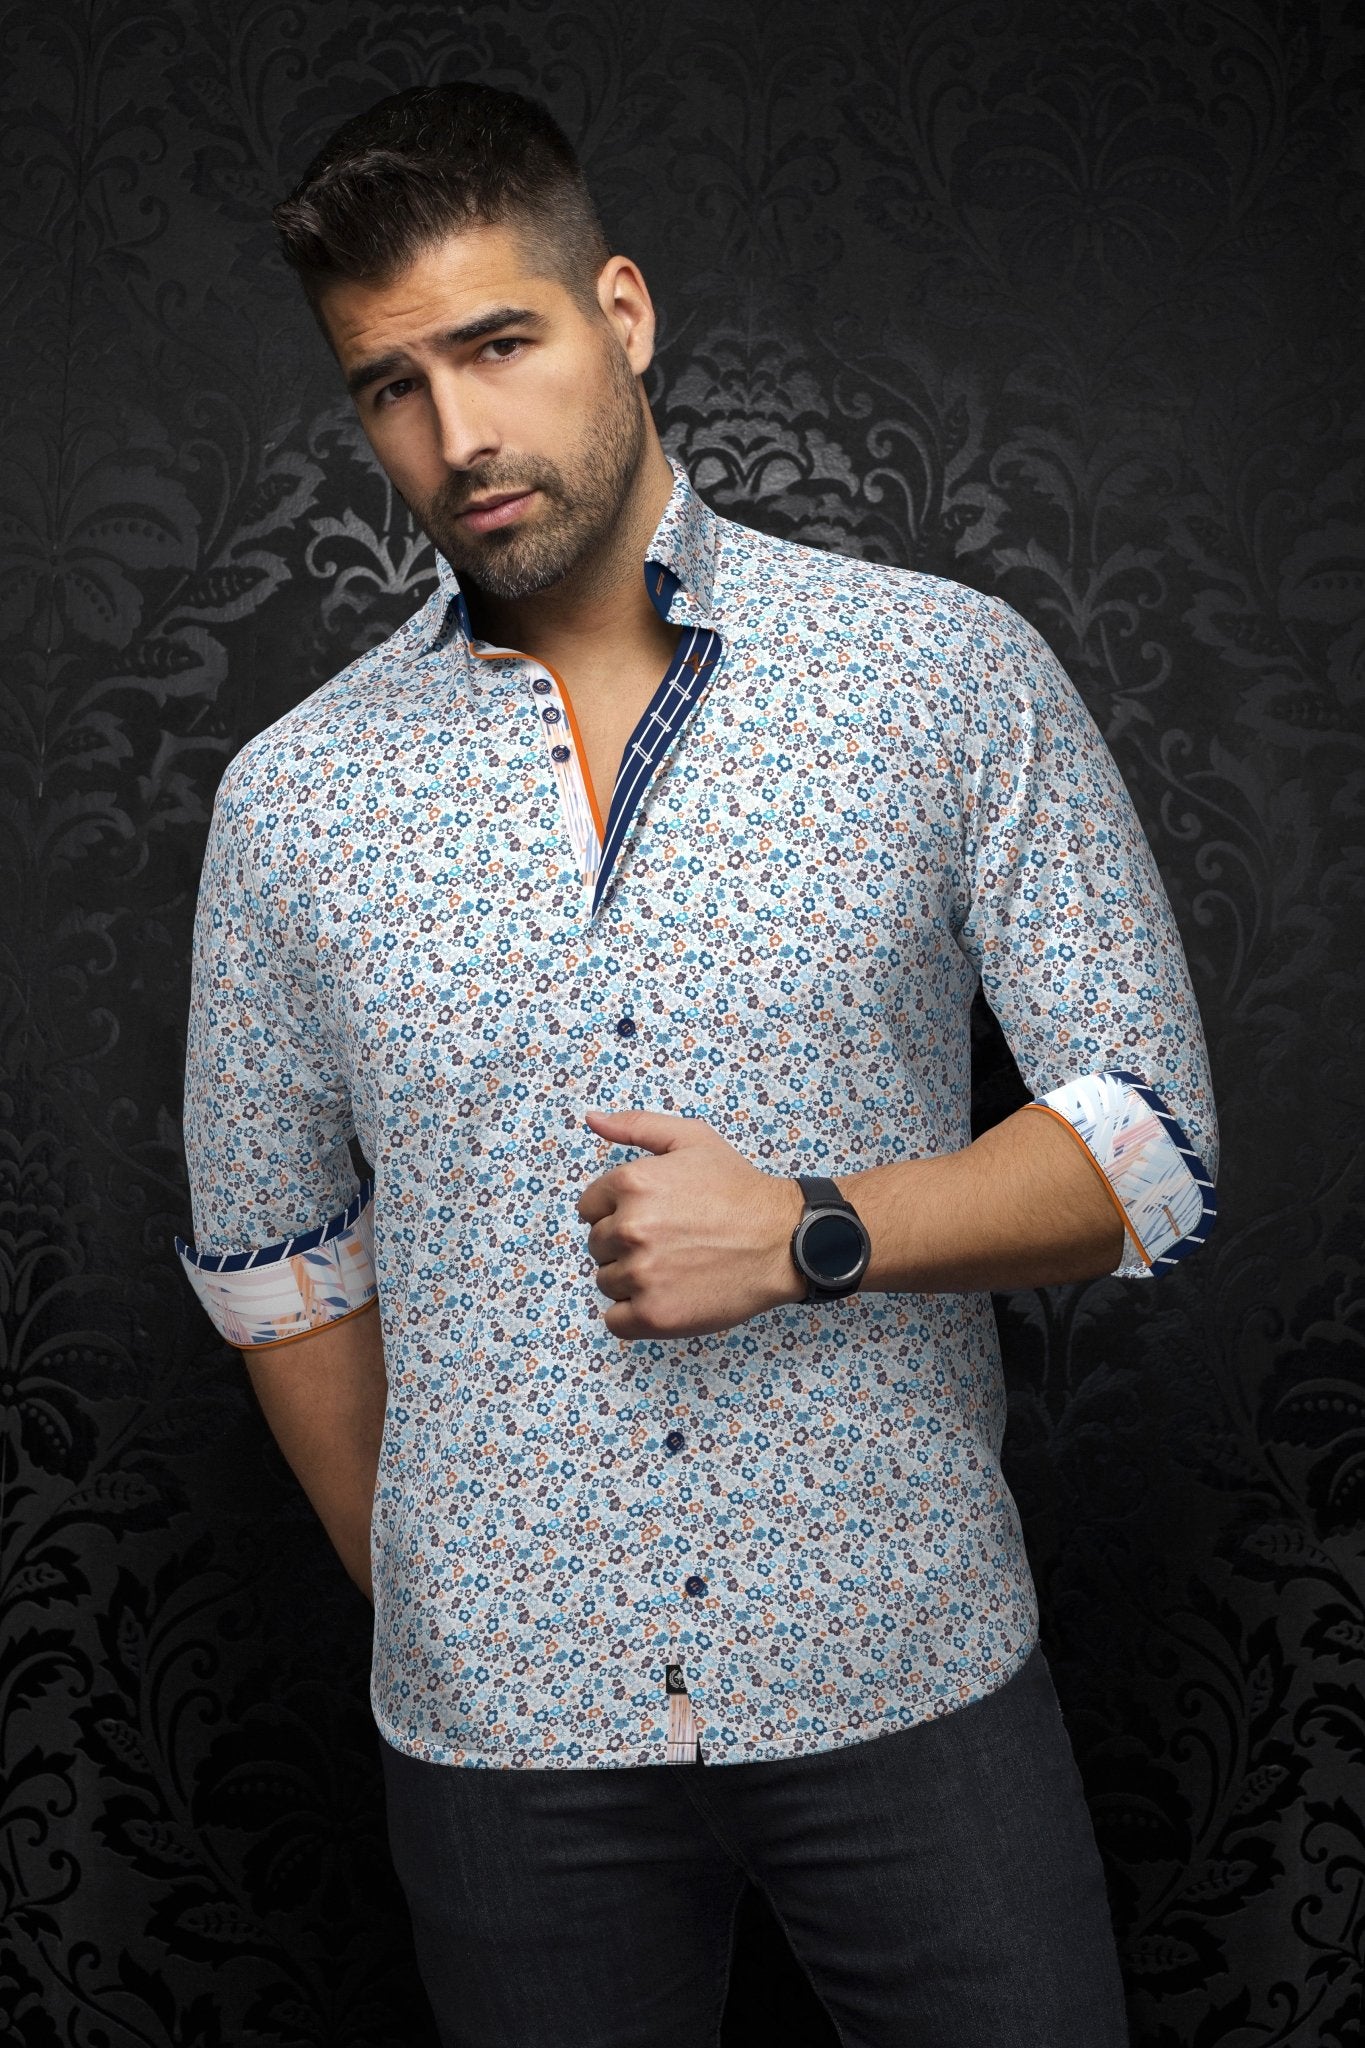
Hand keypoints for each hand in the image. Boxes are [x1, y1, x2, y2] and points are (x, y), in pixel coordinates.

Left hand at [577, 1109, 806, 1339]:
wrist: (784, 1240)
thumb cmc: (739, 1190)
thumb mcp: (691, 1140)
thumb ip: (636, 1126)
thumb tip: (592, 1119)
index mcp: (631, 1183)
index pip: (589, 1208)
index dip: (617, 1211)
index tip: (651, 1216)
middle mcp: (629, 1228)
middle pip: (597, 1246)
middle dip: (625, 1245)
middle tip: (669, 1242)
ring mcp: (640, 1275)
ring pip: (606, 1282)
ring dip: (631, 1280)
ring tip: (674, 1268)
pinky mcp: (653, 1315)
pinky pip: (616, 1321)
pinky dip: (634, 1314)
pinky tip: (666, 1297)